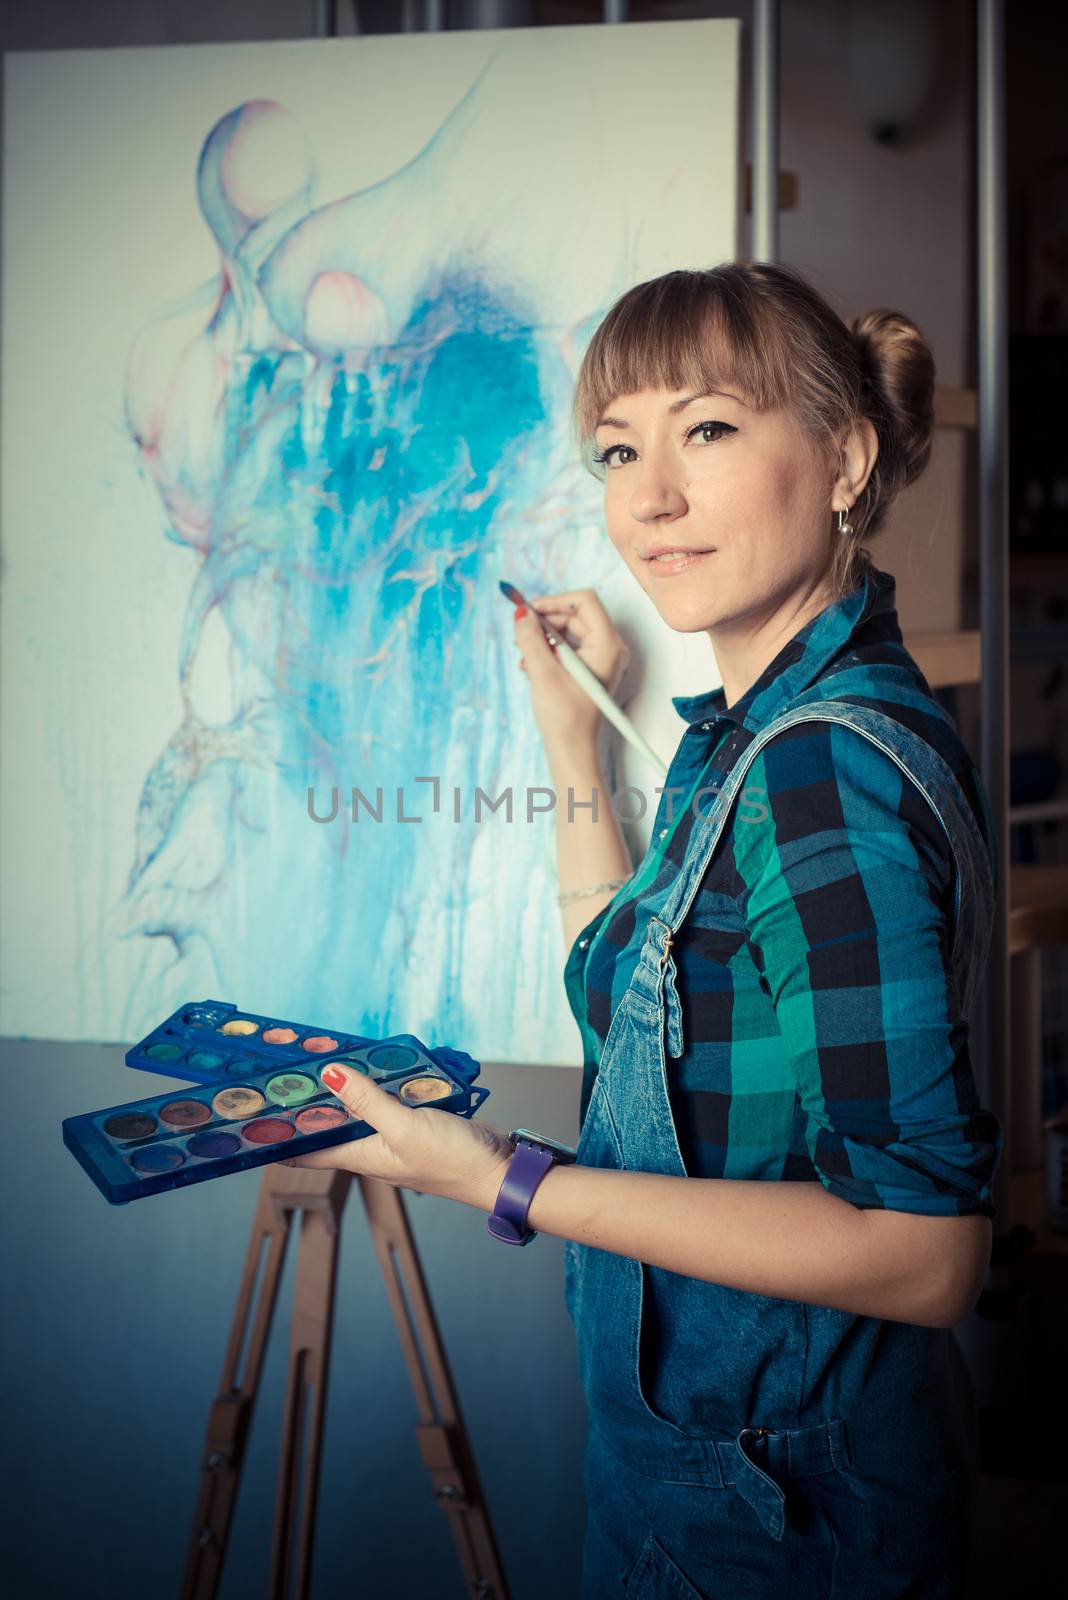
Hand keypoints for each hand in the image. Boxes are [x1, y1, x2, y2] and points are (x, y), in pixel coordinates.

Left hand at [282, 1062, 515, 1211]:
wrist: (500, 1171)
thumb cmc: (452, 1161)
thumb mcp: (405, 1127)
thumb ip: (368, 1101)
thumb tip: (329, 1074)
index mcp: (361, 1156)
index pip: (305, 1151)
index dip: (278, 1137)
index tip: (253, 1117)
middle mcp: (373, 1148)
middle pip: (331, 1126)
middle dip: (310, 1102)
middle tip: (288, 1071)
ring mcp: (395, 1136)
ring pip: (361, 1110)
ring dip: (347, 1088)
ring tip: (327, 1059)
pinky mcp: (418, 1123)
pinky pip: (390, 1101)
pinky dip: (382, 1084)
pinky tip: (382, 1065)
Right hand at [513, 588, 629, 750]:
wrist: (572, 752)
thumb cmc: (565, 718)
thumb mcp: (542, 672)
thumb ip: (530, 638)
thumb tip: (521, 613)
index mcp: (607, 644)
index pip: (584, 601)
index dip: (554, 601)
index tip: (529, 611)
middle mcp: (609, 647)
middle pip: (574, 615)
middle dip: (545, 622)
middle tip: (520, 635)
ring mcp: (601, 659)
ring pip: (568, 631)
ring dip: (543, 638)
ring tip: (524, 657)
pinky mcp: (590, 669)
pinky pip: (568, 647)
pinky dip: (548, 651)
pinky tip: (531, 666)